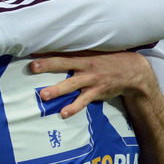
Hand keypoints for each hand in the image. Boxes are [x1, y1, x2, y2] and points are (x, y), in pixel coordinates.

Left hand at [30, 50, 147, 117]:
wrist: (132, 71)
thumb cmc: (109, 60)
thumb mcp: (95, 52)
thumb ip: (78, 52)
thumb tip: (56, 50)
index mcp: (83, 54)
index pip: (62, 51)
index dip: (48, 50)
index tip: (31, 50)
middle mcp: (85, 66)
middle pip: (64, 64)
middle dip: (47, 65)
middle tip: (32, 68)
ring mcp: (91, 80)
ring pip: (71, 85)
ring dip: (57, 90)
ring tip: (43, 96)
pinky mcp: (96, 92)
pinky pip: (83, 101)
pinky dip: (74, 107)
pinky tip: (63, 113)